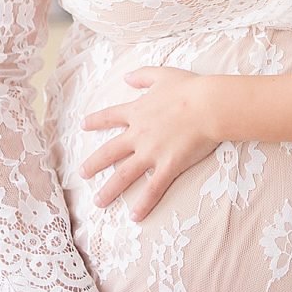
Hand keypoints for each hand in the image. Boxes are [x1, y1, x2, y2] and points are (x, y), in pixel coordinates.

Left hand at [80, 67, 219, 221]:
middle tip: (82, 173)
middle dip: (94, 163)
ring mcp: (151, 152)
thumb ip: (143, 76)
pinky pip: (153, 188)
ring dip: (110, 190)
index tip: (83, 125)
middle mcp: (139, 134)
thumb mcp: (164, 75)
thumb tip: (126, 77)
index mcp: (137, 112)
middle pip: (110, 152)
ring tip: (98, 202)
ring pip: (124, 175)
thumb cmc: (190, 88)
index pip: (110, 117)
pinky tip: (134, 217)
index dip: (96, 121)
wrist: (209, 105)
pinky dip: (144, 203)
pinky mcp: (168, 165)